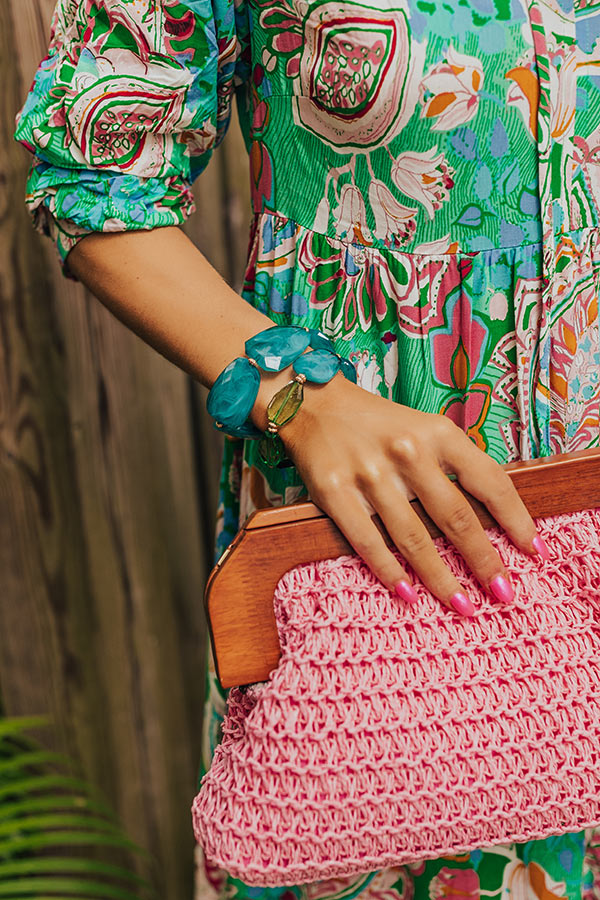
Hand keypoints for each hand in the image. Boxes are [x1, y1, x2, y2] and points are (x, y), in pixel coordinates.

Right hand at [259, 371, 546, 615]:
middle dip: (484, 561)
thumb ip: (454, 465)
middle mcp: (408, 452)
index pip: (489, 481)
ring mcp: (370, 473)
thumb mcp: (424, 429)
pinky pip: (368, 541)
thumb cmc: (378, 424)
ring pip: (414, 537)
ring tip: (461, 605)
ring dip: (441, 578)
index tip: (534, 550)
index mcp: (438, 433)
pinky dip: (389, 571)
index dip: (516, 519)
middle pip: (456, 517)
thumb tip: (491, 521)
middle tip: (503, 594)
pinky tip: (407, 592)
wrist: (313, 404)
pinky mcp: (334, 491)